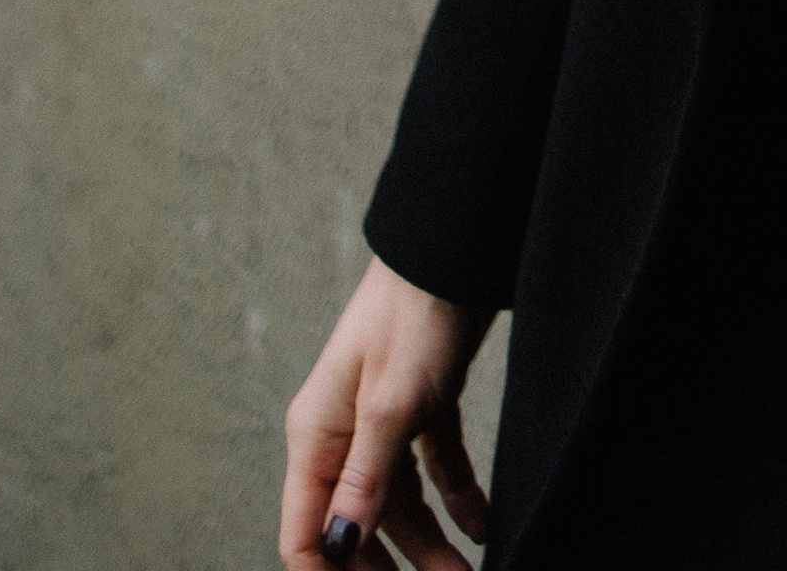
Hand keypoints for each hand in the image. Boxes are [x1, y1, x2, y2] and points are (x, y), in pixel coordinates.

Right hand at [281, 256, 492, 568]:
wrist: (456, 247)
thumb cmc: (413, 316)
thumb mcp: (390, 408)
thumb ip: (365, 483)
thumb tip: (336, 550)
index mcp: (315, 438)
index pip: (305, 534)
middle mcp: (342, 435)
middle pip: (357, 527)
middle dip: (391, 570)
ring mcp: (382, 420)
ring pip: (400, 503)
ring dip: (430, 543)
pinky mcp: (422, 403)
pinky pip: (433, 466)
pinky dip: (456, 496)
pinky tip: (481, 524)